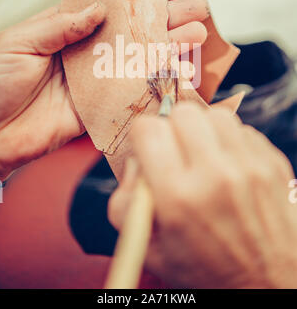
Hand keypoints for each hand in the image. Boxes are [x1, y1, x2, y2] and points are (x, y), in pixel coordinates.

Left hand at [0, 0, 208, 180]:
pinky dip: (152, 88)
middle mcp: (83, 54)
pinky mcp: (94, 110)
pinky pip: (126, 98)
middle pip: (130, 35)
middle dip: (164, 23)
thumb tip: (98, 10)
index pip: (107, 9)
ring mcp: (92, 82)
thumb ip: (61, 26)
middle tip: (196, 13)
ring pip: (136, 64)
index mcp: (64, 30)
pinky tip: (175, 76)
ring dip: (166, 52)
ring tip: (195, 39)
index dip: (136, 0)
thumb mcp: (22, 42)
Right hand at [109, 102, 296, 288]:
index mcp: (178, 197)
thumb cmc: (204, 269)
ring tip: (205, 155)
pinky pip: (243, 130)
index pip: (148, 129)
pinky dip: (231, 141)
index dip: (143, 136)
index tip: (149, 148)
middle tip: (178, 151)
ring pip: (216, 114)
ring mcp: (249, 167)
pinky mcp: (272, 164)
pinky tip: (229, 165)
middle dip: (173, 128)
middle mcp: (216, 176)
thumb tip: (136, 161)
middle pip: (183, 113)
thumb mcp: (149, 249)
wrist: (269, 286)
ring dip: (204, 130)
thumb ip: (125, 202)